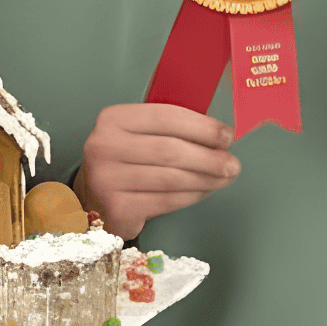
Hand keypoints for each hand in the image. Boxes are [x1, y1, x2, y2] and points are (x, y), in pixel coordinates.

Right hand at [75, 103, 239, 240]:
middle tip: (232, 164)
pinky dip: (191, 196)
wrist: (94, 197)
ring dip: (206, 179)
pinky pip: (166, 201)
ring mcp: (108, 180)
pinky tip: (204, 191)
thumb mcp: (137, 134)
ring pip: (172, 178)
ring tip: (224, 178)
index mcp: (112, 119)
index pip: (166, 117)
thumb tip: (219, 134)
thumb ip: (169, 128)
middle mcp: (104, 147)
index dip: (202, 127)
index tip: (227, 135)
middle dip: (209, 157)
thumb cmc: (126, 161)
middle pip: (171, 150)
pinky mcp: (118, 208)